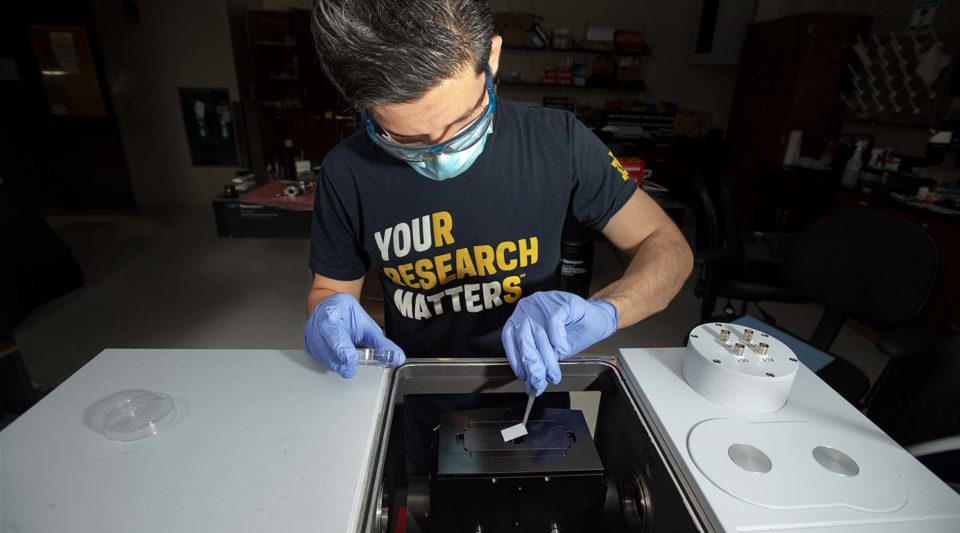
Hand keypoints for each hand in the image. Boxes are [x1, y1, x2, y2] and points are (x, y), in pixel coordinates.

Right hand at [304, 293, 404, 377]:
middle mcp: (318, 327)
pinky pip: (325, 362)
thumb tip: (397, 358)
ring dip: (341, 362)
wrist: (327, 306)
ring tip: (348, 351)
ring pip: (327, 361)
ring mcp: (312, 338)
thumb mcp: (367, 325)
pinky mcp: (310, 348)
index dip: (342, 347)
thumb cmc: (346, 314)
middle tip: (355, 358)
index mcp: (331, 314)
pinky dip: (335, 362)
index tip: (351, 358)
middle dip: (344, 360)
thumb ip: (381, 344)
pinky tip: (339, 353)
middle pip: (329, 352)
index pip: (334, 333)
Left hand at [502, 291, 617, 395]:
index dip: (516, 361)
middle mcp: (526, 309)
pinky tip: (562, 349)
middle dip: (533, 364)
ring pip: (540, 334)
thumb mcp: (551, 350)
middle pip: (524, 339)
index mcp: (519, 319)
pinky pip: (554, 322)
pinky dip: (557, 339)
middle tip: (539, 381)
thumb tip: (532, 382)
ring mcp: (542, 303)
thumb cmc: (571, 333)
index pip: (510, 341)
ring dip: (547, 358)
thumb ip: (539, 361)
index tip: (524, 378)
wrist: (595, 320)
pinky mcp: (559, 301)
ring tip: (553, 374)